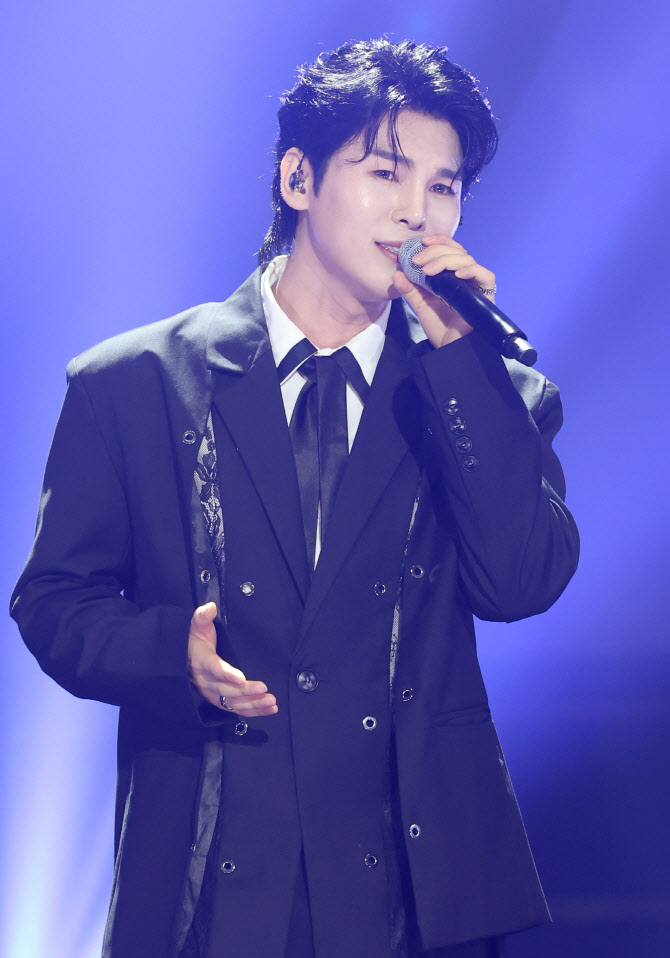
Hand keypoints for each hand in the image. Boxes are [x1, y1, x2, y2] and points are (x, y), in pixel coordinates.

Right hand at [187, 602, 277, 716]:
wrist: (184, 660)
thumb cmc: (195, 642)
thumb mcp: (197, 626)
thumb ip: (203, 617)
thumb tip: (210, 607)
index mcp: (202, 662)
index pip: (214, 669)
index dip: (227, 675)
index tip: (241, 678)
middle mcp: (207, 682)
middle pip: (227, 690)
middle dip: (246, 691)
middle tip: (264, 689)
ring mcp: (214, 694)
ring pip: (234, 703)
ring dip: (253, 704)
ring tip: (271, 702)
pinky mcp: (221, 701)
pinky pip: (237, 709)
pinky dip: (254, 711)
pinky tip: (269, 709)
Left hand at [392, 234, 495, 348]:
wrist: (452, 349)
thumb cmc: (441, 329)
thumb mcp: (422, 306)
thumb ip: (411, 290)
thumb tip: (397, 273)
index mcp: (453, 276)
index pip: (451, 250)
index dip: (439, 241)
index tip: (422, 242)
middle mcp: (467, 278)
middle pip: (457, 252)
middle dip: (436, 252)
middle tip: (418, 261)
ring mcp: (477, 286)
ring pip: (468, 260)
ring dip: (446, 260)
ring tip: (428, 271)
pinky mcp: (487, 295)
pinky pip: (485, 275)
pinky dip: (471, 270)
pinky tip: (456, 274)